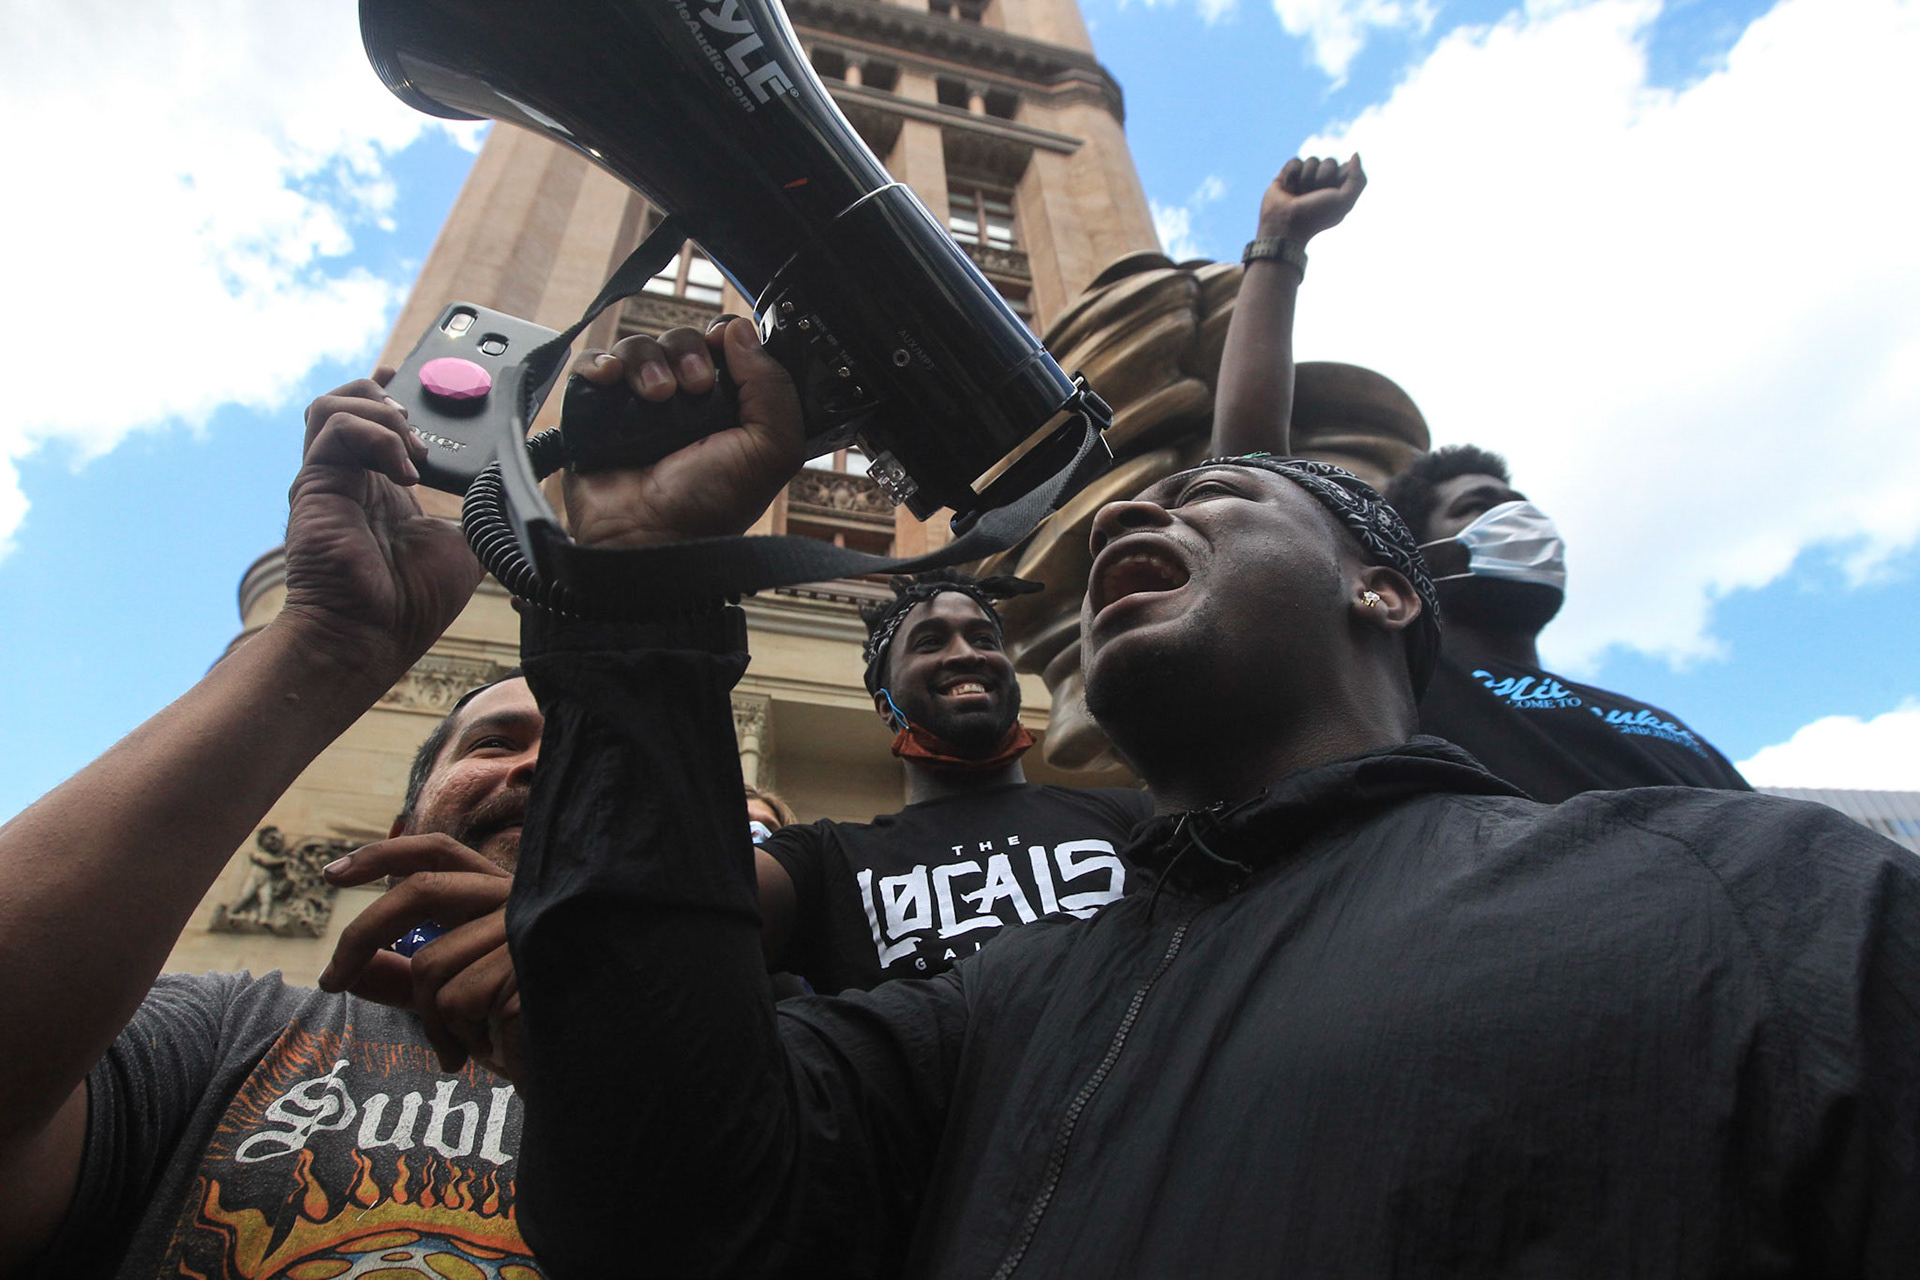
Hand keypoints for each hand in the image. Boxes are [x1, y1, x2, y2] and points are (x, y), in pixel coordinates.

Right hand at [281, 371, 481, 678]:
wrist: (374, 634)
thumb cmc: (413, 601)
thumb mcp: (468, 541)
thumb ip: (484, 504)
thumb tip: (519, 479)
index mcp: (381, 486)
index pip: (380, 421)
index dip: (401, 398)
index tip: (434, 389)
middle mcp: (351, 477)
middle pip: (350, 402)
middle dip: (391, 395)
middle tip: (422, 424)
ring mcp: (329, 479)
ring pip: (334, 405)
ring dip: (381, 412)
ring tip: (414, 446)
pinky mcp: (316, 483)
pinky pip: (336, 427)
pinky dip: (377, 434)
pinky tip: (406, 469)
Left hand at [318, 835, 518, 1079]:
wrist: (576, 1067)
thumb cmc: (517, 1030)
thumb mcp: (449, 1000)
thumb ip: (401, 982)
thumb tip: (345, 973)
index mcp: (497, 895)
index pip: (439, 850)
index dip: (383, 854)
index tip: (331, 873)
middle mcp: (515, 898)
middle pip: (420, 890)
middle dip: (362, 935)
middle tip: (330, 982)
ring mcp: (526, 928)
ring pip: (431, 964)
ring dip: (430, 1022)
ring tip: (458, 1049)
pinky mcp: (529, 967)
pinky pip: (455, 1001)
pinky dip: (456, 1039)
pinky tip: (488, 1050)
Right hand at [562, 318, 805, 546]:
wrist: (650, 538)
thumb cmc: (711, 506)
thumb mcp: (770, 450)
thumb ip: (773, 388)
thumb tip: (740, 330)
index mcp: (727, 407)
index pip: (724, 346)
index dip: (724, 340)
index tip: (722, 353)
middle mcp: (683, 402)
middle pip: (680, 339)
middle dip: (688, 352)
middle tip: (693, 388)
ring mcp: (636, 405)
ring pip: (637, 347)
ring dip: (647, 362)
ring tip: (656, 398)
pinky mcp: (594, 412)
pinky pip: (592, 364)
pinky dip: (600, 362)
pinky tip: (611, 380)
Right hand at [1257, 154, 1366, 243]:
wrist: (1285, 223)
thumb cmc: (1316, 216)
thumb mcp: (1345, 201)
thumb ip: (1358, 179)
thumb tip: (1355, 154)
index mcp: (1339, 189)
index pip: (1346, 167)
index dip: (1340, 177)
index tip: (1332, 193)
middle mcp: (1323, 183)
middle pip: (1330, 161)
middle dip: (1322, 177)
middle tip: (1313, 194)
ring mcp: (1306, 178)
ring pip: (1312, 160)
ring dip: (1305, 177)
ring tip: (1299, 193)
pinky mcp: (1289, 175)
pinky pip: (1295, 161)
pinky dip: (1292, 174)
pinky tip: (1288, 188)